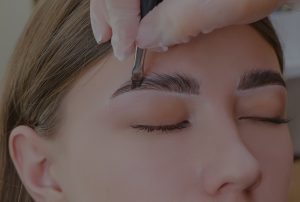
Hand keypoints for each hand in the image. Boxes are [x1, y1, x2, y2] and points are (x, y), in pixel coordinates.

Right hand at [90, 0, 285, 60]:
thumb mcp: (224, 5)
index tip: (123, 48)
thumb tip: (144, 39)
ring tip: (111, 29)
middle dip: (108, 11)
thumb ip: (179, 22)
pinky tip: (133, 14)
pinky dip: (131, 1)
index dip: (118, 20)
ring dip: (115, 5)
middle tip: (107, 38)